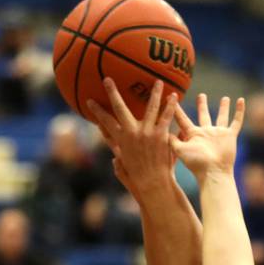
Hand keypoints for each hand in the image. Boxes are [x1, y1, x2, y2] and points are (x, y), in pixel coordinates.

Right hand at [87, 78, 178, 199]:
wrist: (152, 185)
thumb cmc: (138, 180)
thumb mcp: (123, 170)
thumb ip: (118, 163)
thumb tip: (114, 160)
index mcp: (121, 140)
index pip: (105, 122)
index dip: (97, 112)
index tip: (89, 101)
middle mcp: (131, 133)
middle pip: (119, 108)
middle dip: (112, 93)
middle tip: (107, 79)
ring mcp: (146, 133)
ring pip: (149, 107)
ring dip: (153, 93)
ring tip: (157, 81)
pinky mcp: (160, 136)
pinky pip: (166, 117)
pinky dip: (170, 106)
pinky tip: (174, 96)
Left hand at [171, 93, 244, 179]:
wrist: (213, 172)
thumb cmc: (196, 163)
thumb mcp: (180, 150)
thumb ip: (172, 140)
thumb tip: (162, 131)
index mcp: (193, 135)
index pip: (182, 119)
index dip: (176, 109)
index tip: (170, 97)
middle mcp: (206, 133)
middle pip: (204, 115)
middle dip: (202, 106)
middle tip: (201, 95)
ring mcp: (219, 134)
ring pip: (222, 117)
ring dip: (224, 108)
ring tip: (225, 98)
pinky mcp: (230, 136)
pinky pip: (236, 121)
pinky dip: (239, 112)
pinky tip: (242, 101)